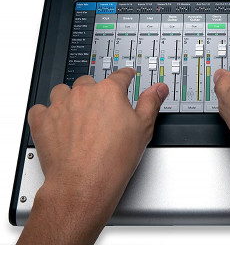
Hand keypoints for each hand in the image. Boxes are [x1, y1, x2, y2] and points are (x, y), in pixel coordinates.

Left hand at [18, 68, 167, 243]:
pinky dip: (47, 114)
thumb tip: (158, 89)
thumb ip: (151, 103)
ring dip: (69, 99)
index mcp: (109, 92)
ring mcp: (60, 106)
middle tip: (101, 110)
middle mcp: (83, 93)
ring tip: (77, 116)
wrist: (84, 184)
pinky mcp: (42, 121)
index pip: (120, 75)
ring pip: (62, 91)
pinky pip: (40, 108)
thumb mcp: (143, 128)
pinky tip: (56, 124)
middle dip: (95, 92)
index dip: (126, 76)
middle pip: (89, 81)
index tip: (127, 76)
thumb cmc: (112, 160)